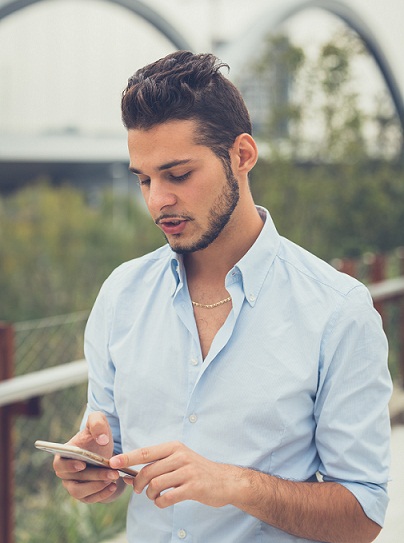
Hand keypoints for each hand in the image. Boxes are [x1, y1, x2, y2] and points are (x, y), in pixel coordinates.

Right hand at [53, 411, 122, 502]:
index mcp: (63, 455)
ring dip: (97, 486)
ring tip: (113, 478)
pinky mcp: (84, 494)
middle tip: (112, 472)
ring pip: (80, 492)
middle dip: (94, 476)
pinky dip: (102, 495)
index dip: (69, 466)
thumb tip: (101, 440)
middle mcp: (65, 473)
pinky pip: (90, 499)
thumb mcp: (98, 421)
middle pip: (74, 480)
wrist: (104, 448)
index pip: (59, 464)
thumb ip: (97, 423)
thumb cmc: (97, 434)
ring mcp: (73, 485)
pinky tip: (114, 486)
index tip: (82, 464)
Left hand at [110, 441, 241, 508]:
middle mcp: (180, 456)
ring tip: (155, 496)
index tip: (112, 462)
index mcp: (174, 447)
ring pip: (156, 484)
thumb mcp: (177, 461)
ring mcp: (187, 471)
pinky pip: (167, 497)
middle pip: (148, 471)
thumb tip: (129, 477)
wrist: (224, 481)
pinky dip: (160, 503)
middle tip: (139, 491)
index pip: (145, 452)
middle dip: (139, 484)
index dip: (127, 457)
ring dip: (151, 495)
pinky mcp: (193, 487)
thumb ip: (155, 467)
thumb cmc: (196, 471)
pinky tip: (164, 501)